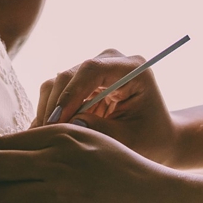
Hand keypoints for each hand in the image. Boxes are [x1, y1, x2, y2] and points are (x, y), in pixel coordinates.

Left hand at [0, 125, 191, 202]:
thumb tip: (15, 155)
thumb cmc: (128, 174)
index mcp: (61, 135)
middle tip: (6, 193)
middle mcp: (56, 160)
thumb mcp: (94, 142)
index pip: (3, 143)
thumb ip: (57, 143)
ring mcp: (59, 195)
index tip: (10, 175)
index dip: (0, 161)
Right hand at [33, 49, 179, 166]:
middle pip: (70, 75)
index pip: (93, 70)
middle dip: (55, 106)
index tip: (58, 121)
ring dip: (49, 110)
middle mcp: (111, 61)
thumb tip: (70, 123)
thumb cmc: (151, 138)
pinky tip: (47, 134)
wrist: (156, 134)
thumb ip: (104, 132)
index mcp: (133, 69)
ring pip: (57, 83)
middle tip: (47, 137)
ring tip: (46, 138)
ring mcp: (95, 69)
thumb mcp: (133, 140)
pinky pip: (56, 92)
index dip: (71, 94)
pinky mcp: (82, 81)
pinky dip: (50, 112)